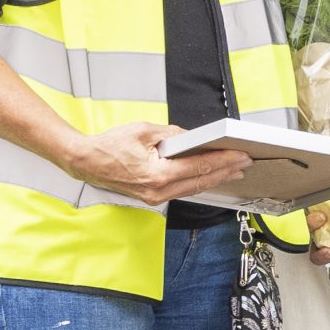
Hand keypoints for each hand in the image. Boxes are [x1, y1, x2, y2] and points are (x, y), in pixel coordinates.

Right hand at [65, 121, 251, 206]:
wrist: (85, 162)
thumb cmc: (108, 147)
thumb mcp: (144, 131)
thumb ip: (172, 134)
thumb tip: (192, 138)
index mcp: (158, 175)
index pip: (200, 167)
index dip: (224, 161)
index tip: (240, 155)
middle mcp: (158, 191)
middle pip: (201, 181)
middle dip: (225, 171)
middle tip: (244, 163)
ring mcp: (155, 197)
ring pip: (193, 188)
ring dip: (214, 179)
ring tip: (233, 170)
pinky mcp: (152, 197)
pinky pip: (181, 190)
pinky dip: (197, 182)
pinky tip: (208, 176)